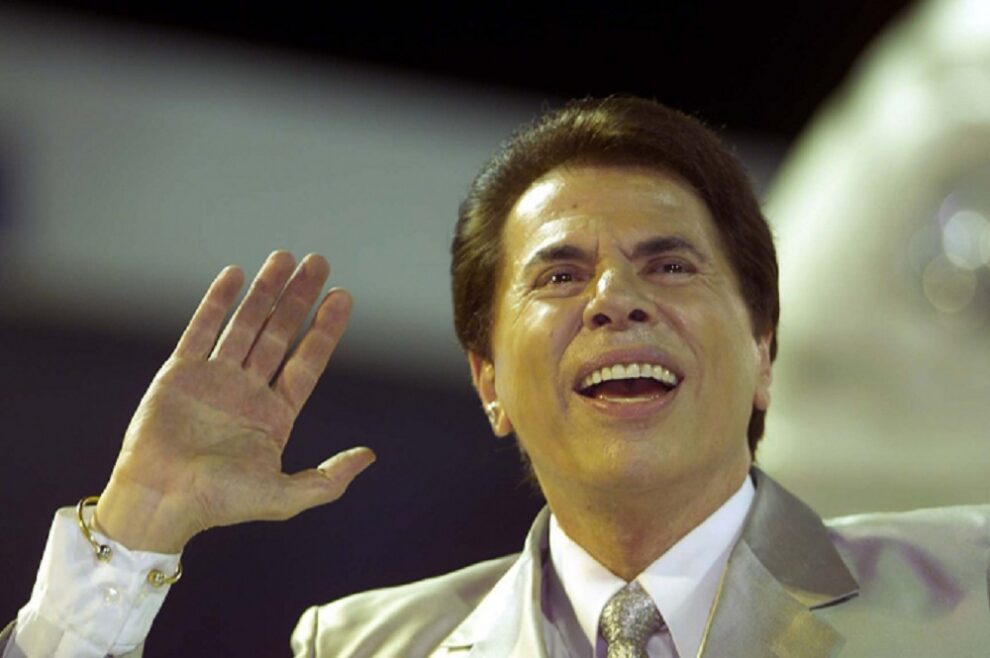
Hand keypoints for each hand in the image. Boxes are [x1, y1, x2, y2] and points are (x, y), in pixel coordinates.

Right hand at [95, 251, 374, 552]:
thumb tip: (370, 457)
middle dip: (299, 298)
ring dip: (264, 291)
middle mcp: (247, 392)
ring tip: (284, 258)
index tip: (342, 296)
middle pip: (280, 334)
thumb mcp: (285, 497)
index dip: (325, 329)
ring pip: (245, 326)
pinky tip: (236, 274)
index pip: (307, 362)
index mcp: (274, 415)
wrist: (159, 502)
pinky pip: (202, 330)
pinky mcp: (179, 373)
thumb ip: (329, 479)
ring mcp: (214, 379)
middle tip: (318, 263)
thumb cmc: (219, 504)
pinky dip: (217, 302)